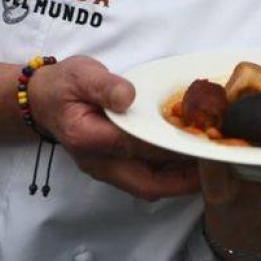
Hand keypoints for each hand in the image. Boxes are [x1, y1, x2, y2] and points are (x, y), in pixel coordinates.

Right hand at [31, 56, 199, 199]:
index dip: (168, 146)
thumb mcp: (82, 74)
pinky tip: (190, 160)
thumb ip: (105, 85)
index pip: (135, 146)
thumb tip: (128, 96)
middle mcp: (96, 162)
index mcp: (87, 137)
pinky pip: (145, 179)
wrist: (44, 100)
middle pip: (146, 183)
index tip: (198, 140)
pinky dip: (170, 175)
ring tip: (211, 165)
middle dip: (183, 180)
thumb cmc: (64, 85)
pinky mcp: (113, 168)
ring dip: (180, 181)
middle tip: (216, 165)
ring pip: (148, 186)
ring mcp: (105, 169)